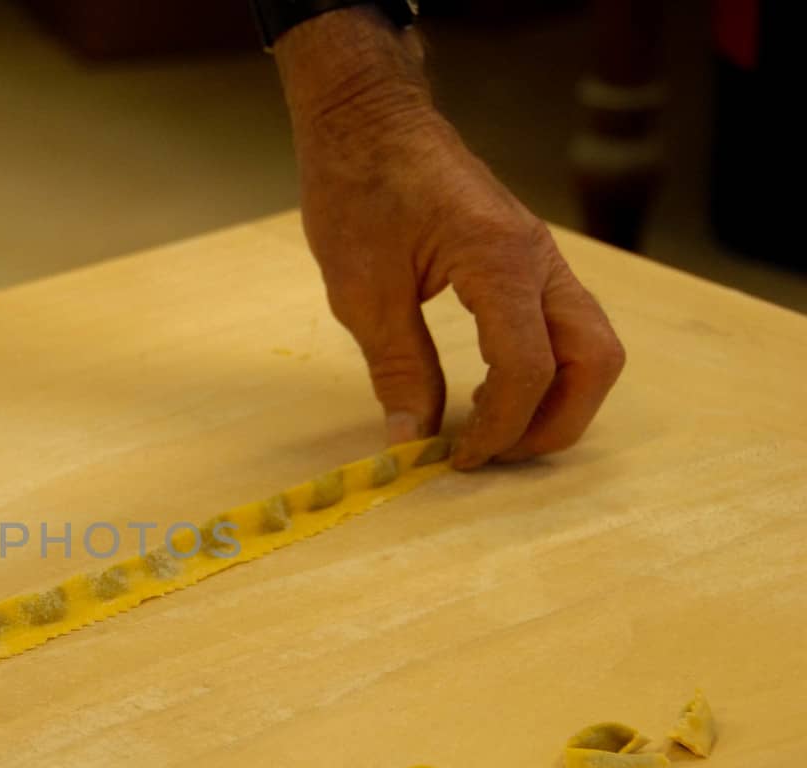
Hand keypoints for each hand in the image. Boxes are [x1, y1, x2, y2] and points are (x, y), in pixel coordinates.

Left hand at [274, 10, 624, 468]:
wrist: (369, 122)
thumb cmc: (358, 190)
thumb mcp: (361, 292)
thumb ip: (397, 369)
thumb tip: (412, 440)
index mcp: (499, 263)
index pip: (528, 369)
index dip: (500, 428)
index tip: (458, 458)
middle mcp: (539, 259)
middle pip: (596, 362)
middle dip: (555, 424)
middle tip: (492, 456)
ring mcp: (542, 257)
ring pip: (592, 345)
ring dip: (559, 400)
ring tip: (495, 431)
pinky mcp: (529, 259)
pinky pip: (564, 326)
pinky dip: (547, 369)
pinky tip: (494, 391)